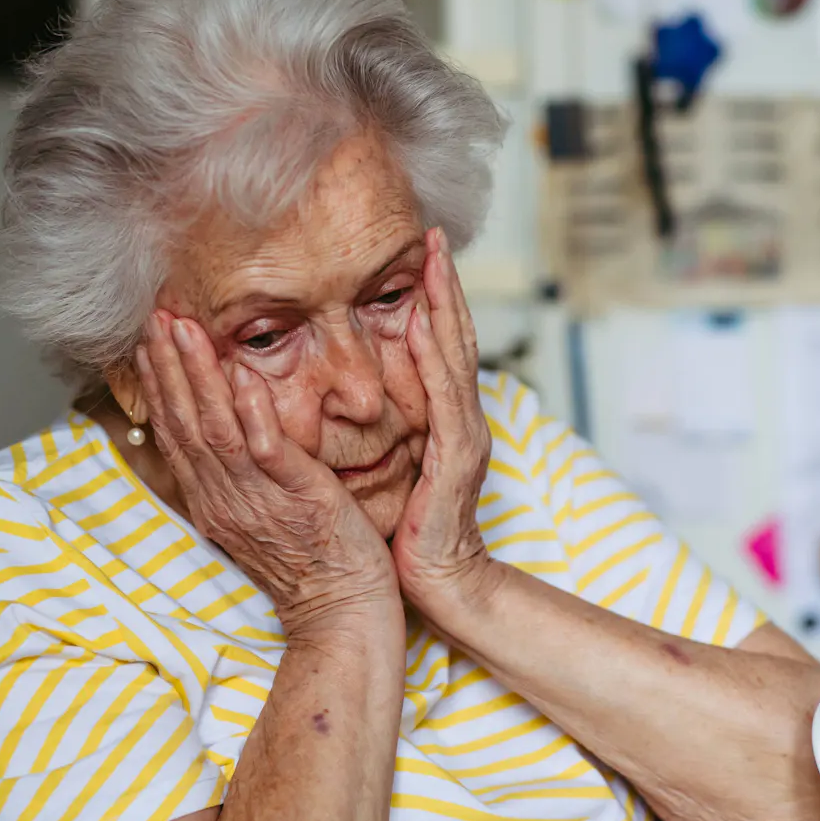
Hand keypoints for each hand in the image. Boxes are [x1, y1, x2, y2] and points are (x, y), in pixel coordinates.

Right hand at [137, 310, 398, 634]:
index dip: (160, 385)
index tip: (149, 342)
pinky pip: (266, 452)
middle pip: (184, 423)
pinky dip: (253, 414)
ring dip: (197, 376)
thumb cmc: (312, 564)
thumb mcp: (261, 516)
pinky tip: (245, 378)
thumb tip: (230, 432)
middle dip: (167, 366)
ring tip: (183, 330)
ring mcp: (256, 499)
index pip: (176, 433)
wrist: (342, 613)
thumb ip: (240, 475)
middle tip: (155, 317)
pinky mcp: (296, 499)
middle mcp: (224, 498)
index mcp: (214, 500)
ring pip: (215, 428)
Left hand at [393, 228, 497, 615]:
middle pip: (453, 338)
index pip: (437, 347)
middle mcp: (461, 420)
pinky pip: (444, 399)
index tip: (420, 252)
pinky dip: (433, 358)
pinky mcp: (455, 460)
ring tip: (433, 261)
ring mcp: (464, 437)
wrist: (444, 584)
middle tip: (434, 235)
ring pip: (454, 358)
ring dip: (444, 305)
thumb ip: (388, 430)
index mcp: (444, 421)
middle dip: (446, 285)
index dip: (432, 298)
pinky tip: (421, 325)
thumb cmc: (412, 532)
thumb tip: (355, 397)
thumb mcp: (397, 469)